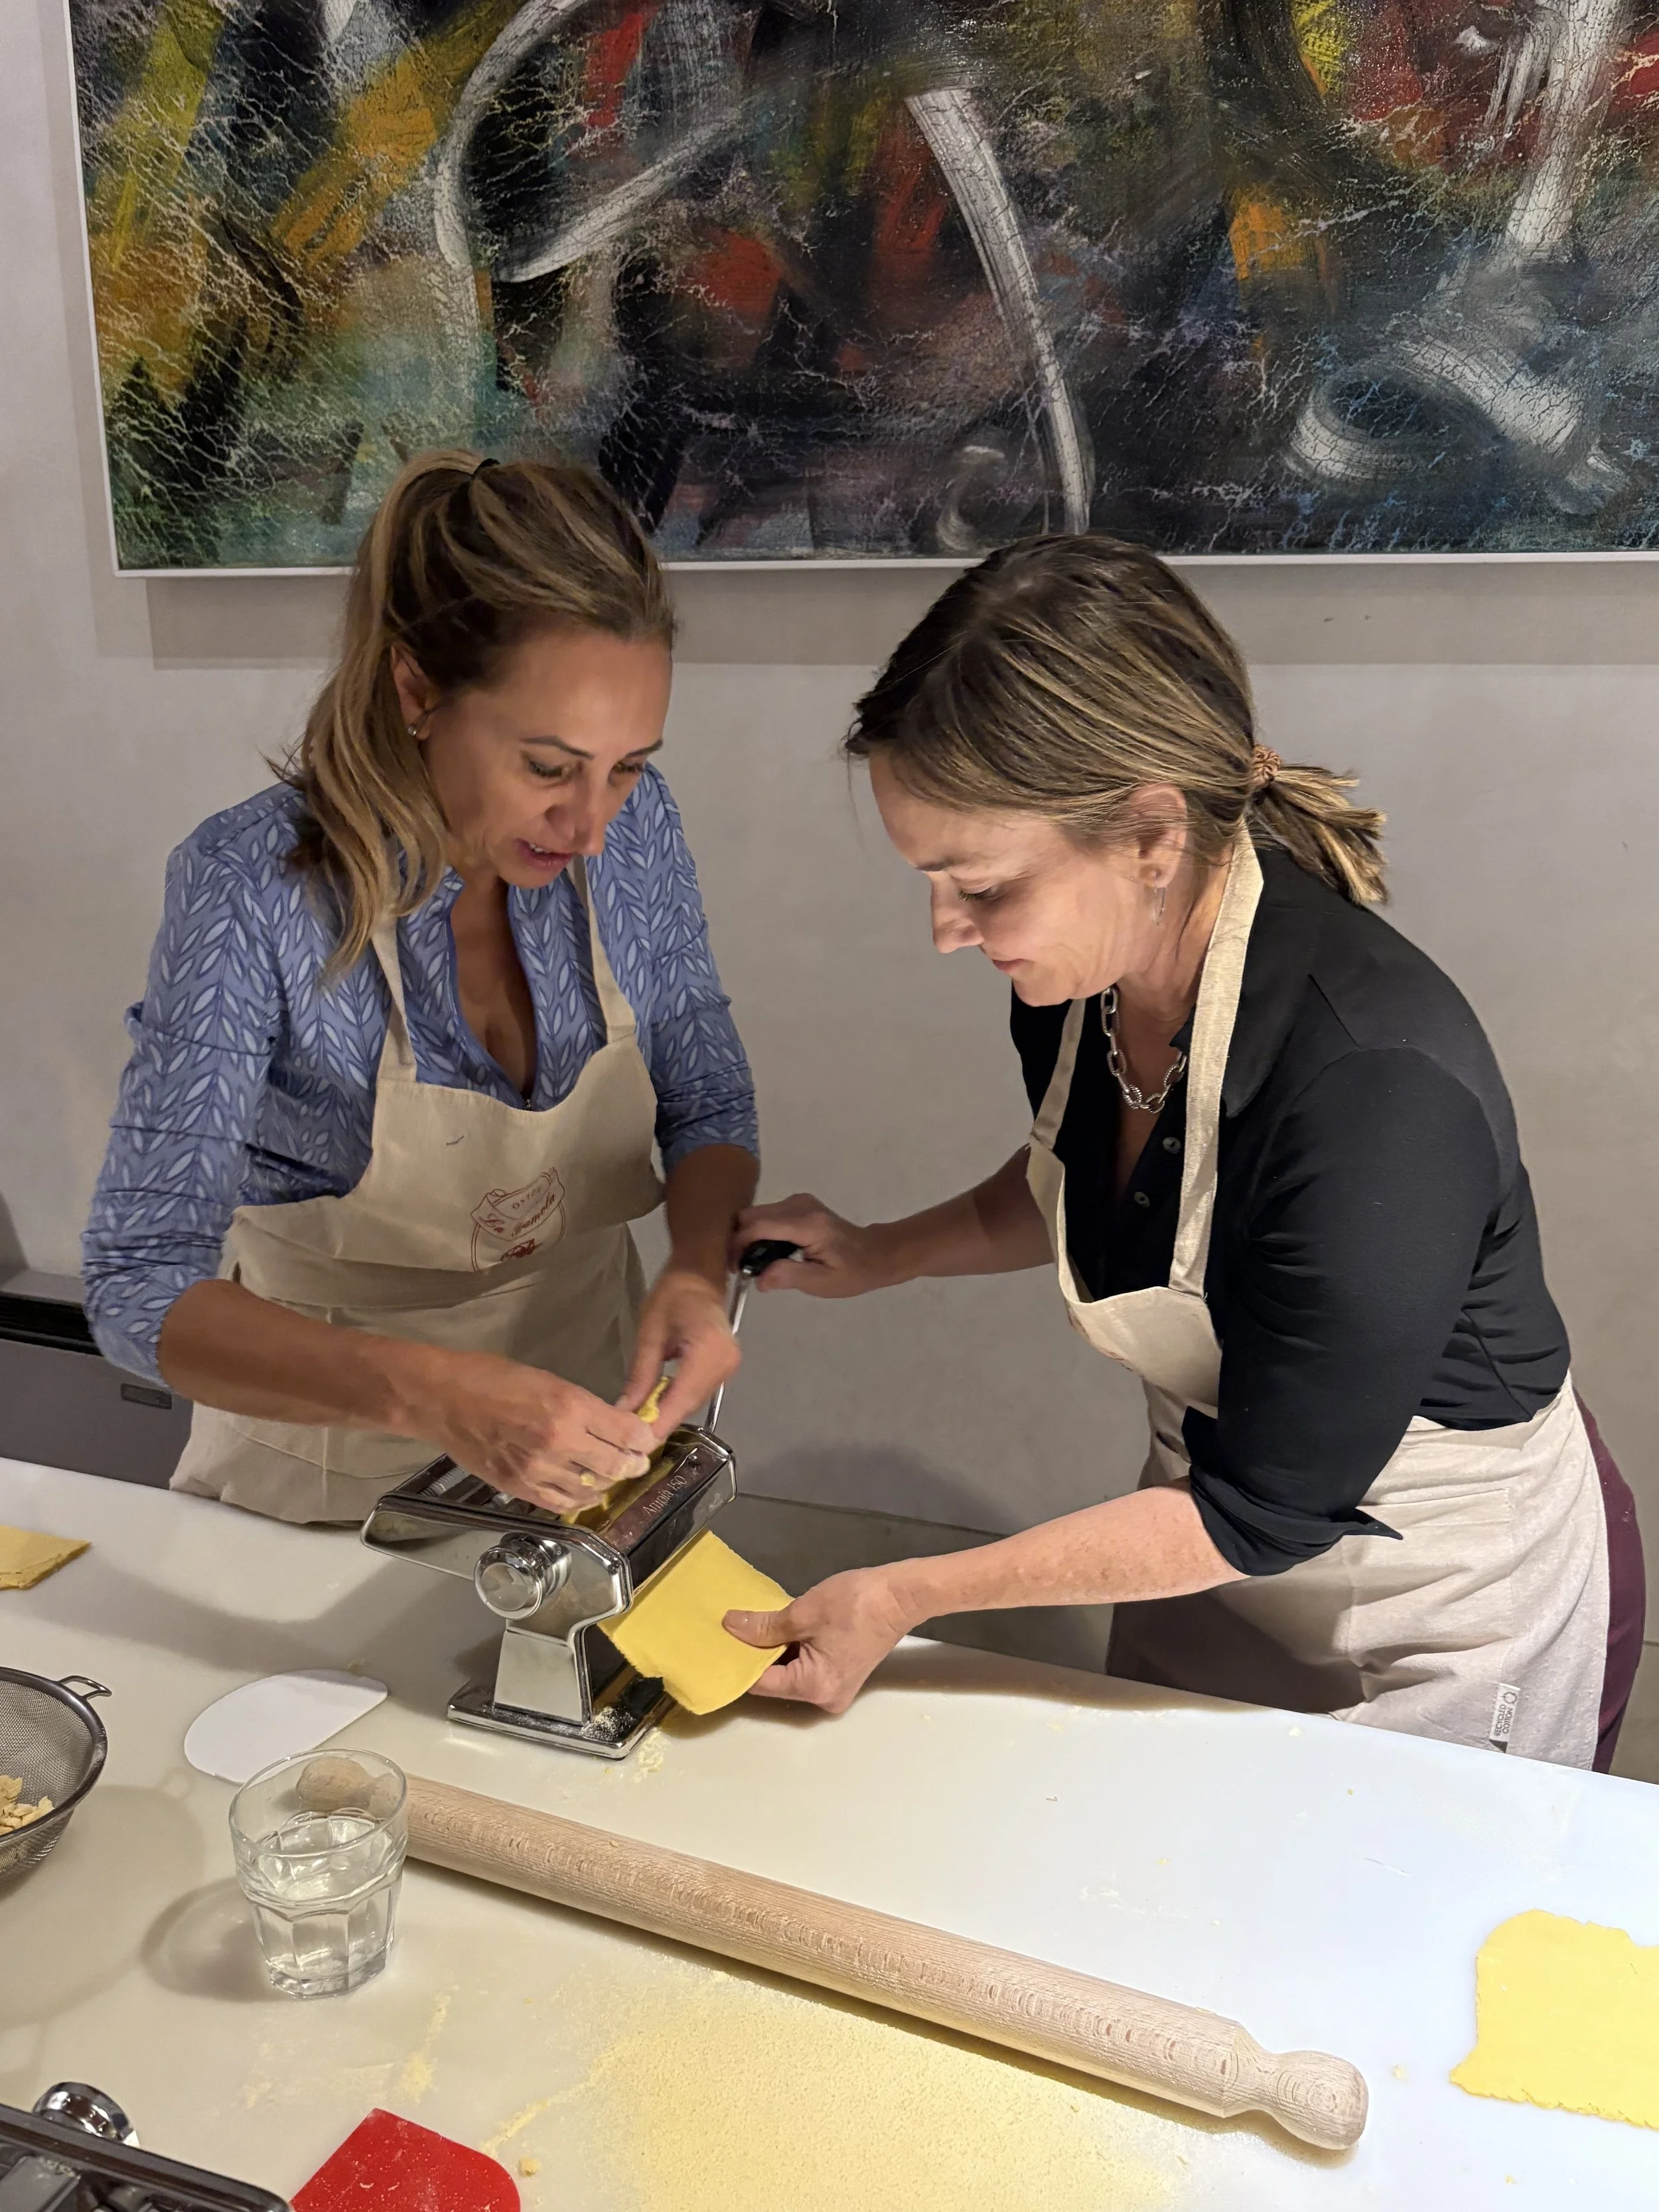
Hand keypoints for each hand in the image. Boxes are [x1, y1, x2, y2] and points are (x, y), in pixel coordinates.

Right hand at [427, 1350, 656, 1512]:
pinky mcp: (519, 1488)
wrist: (443, 1399)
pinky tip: (582, 1488)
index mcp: (569, 1407)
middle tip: (635, 1459)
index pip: (627, 1433)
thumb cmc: (492, 1379)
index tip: (644, 1438)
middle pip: (616, 1465)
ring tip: (608, 1471)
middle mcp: (558, 1442)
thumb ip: (585, 1406)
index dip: (642, 1438)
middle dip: (632, 1463)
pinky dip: (579, 1498)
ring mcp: (538, 1470)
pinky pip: (562, 1503)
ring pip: (592, 1489)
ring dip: (606, 1482)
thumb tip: (616, 1424)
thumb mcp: (549, 1380)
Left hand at [618, 1266, 738, 1431]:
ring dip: (668, 1412)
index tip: (634, 1447)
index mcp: (707, 1353)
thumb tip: (623, 1411)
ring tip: (639, 1423)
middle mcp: (725, 1365)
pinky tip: (658, 1402)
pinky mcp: (726, 1368)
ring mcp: (729, 1367)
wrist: (699, 1274)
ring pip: (693, 1402)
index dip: (657, 1425)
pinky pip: (698, 1392)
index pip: (680, 1400)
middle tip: (628, 1438)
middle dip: (659, 1422)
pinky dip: (677, 1400)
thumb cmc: (672, 1295)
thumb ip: (639, 1376)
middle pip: (688, 1405)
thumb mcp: (649, 1334)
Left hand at [724, 1567, 914, 1713]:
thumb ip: (763, 1626)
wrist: (900, 1595)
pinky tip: (779, 1630)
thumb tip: (730, 1627)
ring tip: (752, 1626)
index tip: (716, 1643)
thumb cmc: (855, 1603)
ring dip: (774, 1651)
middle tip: (731, 1630)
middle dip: (756, 1655)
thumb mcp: (803, 1612)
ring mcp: (836, 1691)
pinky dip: (793, 1651)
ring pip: (791, 1673)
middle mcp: (824, 1699)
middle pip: (776, 1680)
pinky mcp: (842, 1677)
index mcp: (814, 1687)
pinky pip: (807, 1668)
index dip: (737, 1661)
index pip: (760, 1682)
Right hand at [733, 1196, 898, 1299]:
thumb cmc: (851, 1272)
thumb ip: (788, 1276)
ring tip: (754, 1264)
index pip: (758, 1225)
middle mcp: (800, 1205)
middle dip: (740, 1240)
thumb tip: (758, 1278)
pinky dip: (759, 1232)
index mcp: (807, 1224)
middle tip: (743, 1268)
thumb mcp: (821, 1282)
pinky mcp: (798, 1204)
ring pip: (756, 1214)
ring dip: (748, 1237)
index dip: (739, 1245)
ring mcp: (799, 1201)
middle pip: (751, 1215)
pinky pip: (767, 1214)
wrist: (875, 1254)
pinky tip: (767, 1253)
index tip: (735, 1268)